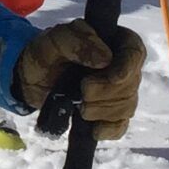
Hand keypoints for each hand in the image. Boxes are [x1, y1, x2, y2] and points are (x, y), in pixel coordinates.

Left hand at [12, 19, 145, 139]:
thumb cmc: (48, 52)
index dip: (128, 67)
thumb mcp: (55, 39)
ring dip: (102, 110)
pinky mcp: (110, 114)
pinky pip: (119, 126)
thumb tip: (106, 59)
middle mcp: (123, 67)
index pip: (135, 51)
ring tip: (80, 106)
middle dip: (107, 92)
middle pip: (131, 84)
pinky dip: (108, 129)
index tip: (114, 77)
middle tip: (83, 91)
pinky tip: (94, 129)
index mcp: (115, 42)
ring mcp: (119, 92)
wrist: (34, 77)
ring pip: (127, 106)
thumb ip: (78, 41)